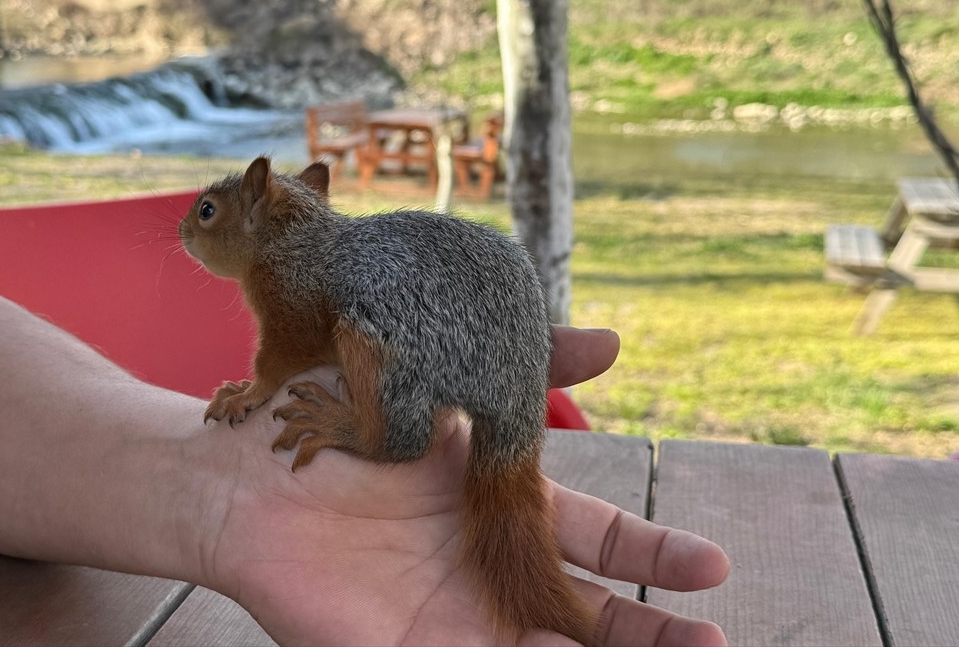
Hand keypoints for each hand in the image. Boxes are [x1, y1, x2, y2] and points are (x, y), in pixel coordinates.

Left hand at [198, 326, 728, 645]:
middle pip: (586, 607)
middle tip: (716, 640)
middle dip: (651, 628)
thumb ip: (524, 367)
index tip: (713, 566)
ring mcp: (447, 611)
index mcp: (496, 500)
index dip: (652, 554)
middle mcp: (482, 562)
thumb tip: (613, 342)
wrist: (242, 467)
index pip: (595, 536)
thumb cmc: (329, 414)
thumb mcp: (438, 375)